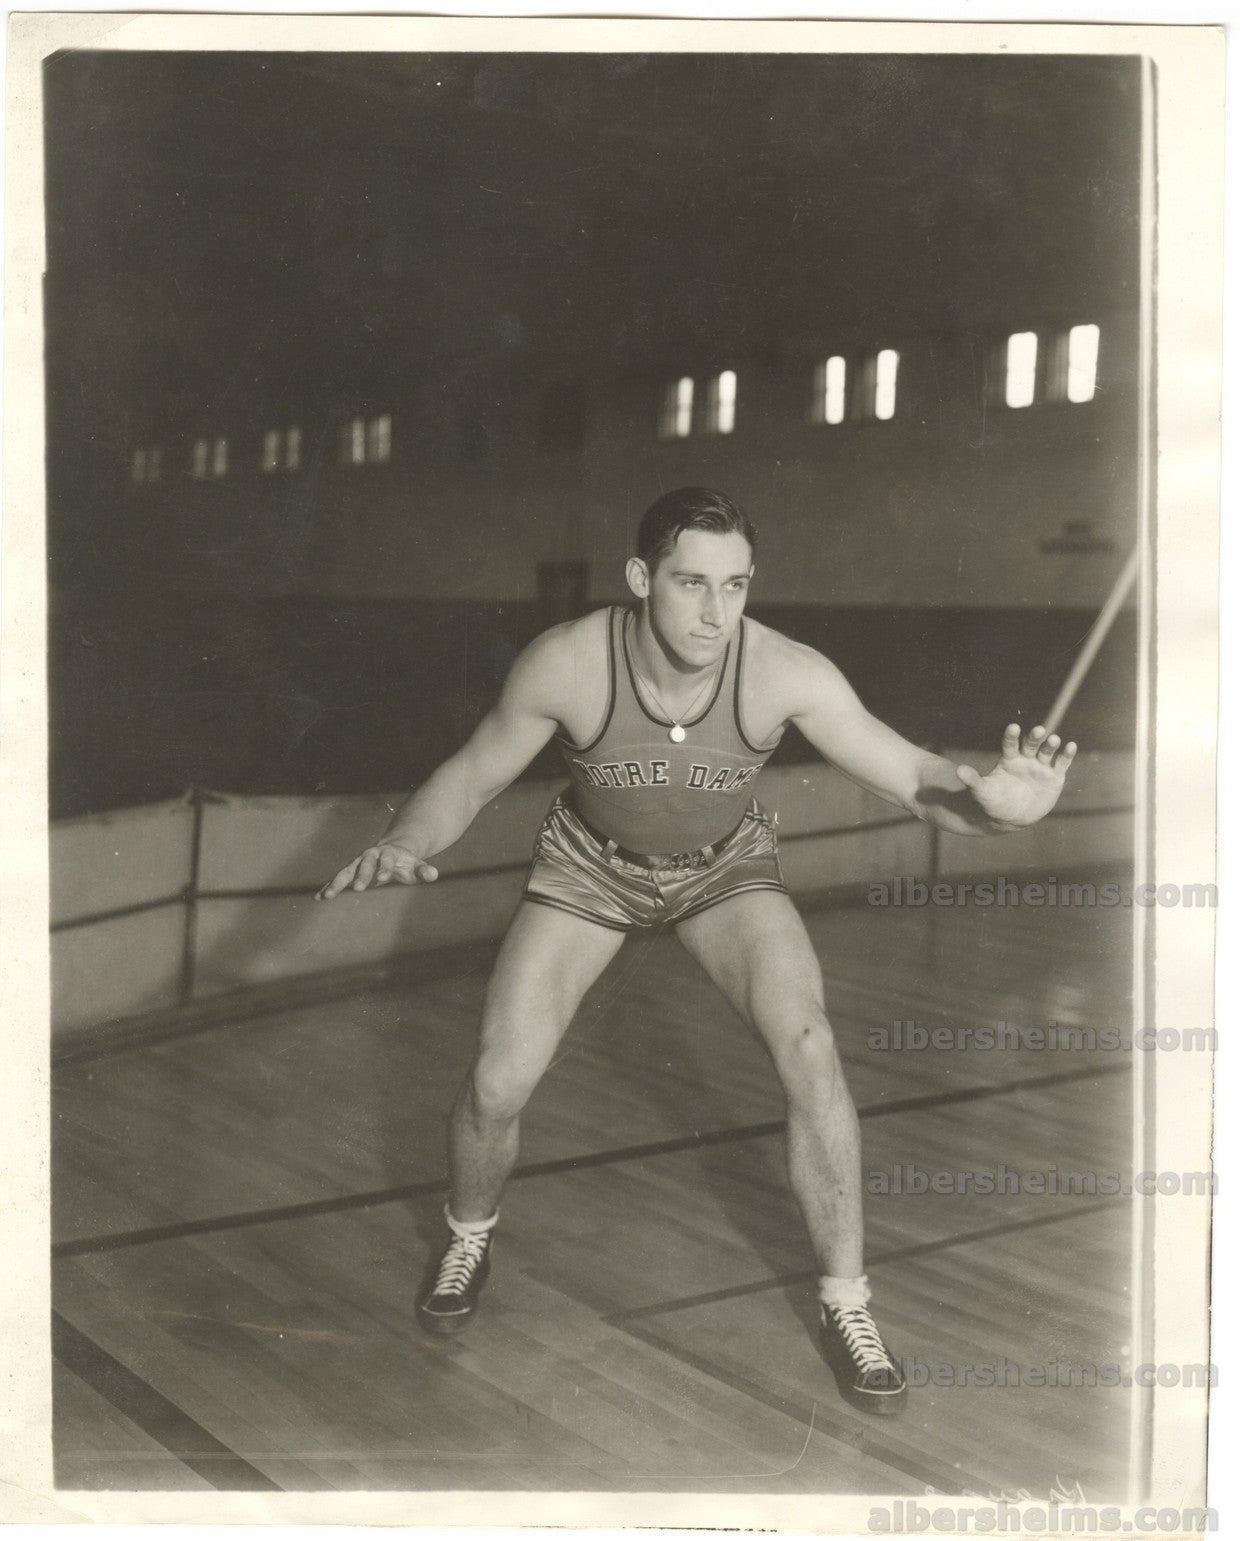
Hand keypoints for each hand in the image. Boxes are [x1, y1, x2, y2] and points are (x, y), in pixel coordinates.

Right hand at [315, 841, 438, 900]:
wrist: (393, 850)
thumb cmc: (407, 863)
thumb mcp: (417, 866)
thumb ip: (424, 870)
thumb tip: (434, 875)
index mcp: (388, 854)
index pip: (386, 861)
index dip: (384, 869)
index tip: (382, 880)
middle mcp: (370, 856)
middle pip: (364, 864)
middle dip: (361, 876)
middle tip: (359, 889)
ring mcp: (358, 863)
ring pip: (346, 872)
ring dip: (337, 883)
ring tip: (327, 896)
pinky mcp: (350, 871)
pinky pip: (338, 879)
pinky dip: (329, 887)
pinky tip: (318, 898)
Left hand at [954, 724, 1076, 828]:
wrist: (1012, 817)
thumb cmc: (995, 802)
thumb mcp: (983, 792)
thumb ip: (973, 780)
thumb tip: (958, 770)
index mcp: (1009, 759)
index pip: (1010, 744)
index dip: (1011, 736)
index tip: (1012, 728)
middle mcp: (1026, 759)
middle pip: (1031, 744)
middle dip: (1034, 737)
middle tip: (1038, 730)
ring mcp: (1041, 767)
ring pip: (1047, 752)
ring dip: (1051, 745)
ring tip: (1054, 740)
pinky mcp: (1055, 776)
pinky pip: (1062, 763)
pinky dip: (1067, 754)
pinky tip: (1070, 746)